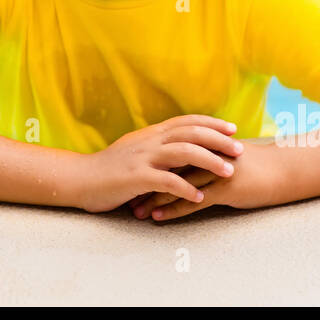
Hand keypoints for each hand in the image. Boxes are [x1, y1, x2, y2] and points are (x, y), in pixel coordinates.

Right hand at [74, 115, 243, 213]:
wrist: (80, 179)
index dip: (211, 123)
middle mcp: (150, 141)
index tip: (232, 128)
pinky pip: (167, 181)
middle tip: (239, 149)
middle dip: (218, 140)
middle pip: (191, 133)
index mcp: (151, 134)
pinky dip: (186, 188)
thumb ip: (157, 146)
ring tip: (228, 172)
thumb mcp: (136, 150)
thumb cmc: (110, 168)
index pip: (187, 121)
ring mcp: (143, 158)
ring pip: (184, 153)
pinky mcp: (136, 178)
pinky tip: (199, 197)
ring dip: (209, 162)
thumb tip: (181, 145)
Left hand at [130, 139, 283, 221]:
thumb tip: (190, 159)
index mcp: (205, 144)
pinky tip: (159, 217)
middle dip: (145, 182)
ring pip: (176, 185)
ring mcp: (215, 171)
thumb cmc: (258, 164)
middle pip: (167, 168)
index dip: (149, 165)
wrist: (286, 170)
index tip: (130, 176)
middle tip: (124, 194)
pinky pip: (194, 201)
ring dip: (154, 199)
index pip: (169, 154)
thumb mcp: (229, 154)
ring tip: (136, 211)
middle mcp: (207, 155)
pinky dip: (174, 209)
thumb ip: (208, 154)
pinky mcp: (225, 188)